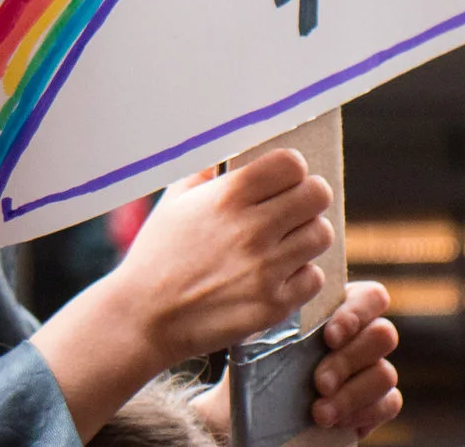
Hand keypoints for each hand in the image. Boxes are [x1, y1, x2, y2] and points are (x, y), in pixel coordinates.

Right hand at [33, 153, 334, 439]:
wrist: (143, 318)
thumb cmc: (157, 255)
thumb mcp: (175, 201)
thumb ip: (208, 170)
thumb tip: (235, 147)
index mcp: (228, 197)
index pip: (292, 163)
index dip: (291, 170)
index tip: (282, 181)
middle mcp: (252, 230)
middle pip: (318, 195)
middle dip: (307, 198)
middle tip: (292, 210)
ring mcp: (265, 270)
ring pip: (321, 234)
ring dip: (306, 236)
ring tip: (285, 242)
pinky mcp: (272, 305)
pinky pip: (314, 277)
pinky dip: (301, 275)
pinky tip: (279, 275)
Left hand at [185, 282, 400, 442]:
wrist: (248, 410)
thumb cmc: (257, 364)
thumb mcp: (263, 335)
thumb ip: (285, 314)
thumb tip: (292, 295)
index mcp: (340, 310)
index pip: (372, 297)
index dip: (357, 314)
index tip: (330, 337)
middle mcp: (362, 338)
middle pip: (384, 335)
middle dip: (349, 360)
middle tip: (320, 382)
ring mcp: (372, 371)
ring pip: (386, 374)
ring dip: (352, 394)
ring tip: (319, 412)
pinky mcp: (376, 405)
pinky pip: (390, 403)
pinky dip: (363, 413)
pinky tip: (334, 422)